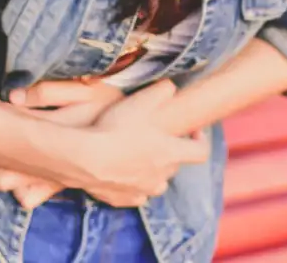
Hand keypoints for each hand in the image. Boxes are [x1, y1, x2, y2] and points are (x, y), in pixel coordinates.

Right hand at [0, 79, 209, 208]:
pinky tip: (121, 174)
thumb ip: (163, 90)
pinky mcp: (123, 200)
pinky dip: (132, 187)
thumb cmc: (116, 128)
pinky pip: (135, 196)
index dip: (201, 141)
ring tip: (140, 158)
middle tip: (156, 139)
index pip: (201, 152)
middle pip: (176, 166)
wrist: (84, 157)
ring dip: (154, 172)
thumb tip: (171, 87)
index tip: (192, 132)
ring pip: (157, 184)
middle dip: (170, 153)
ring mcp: (142, 190)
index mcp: (171, 152)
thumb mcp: (143, 100)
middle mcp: (161, 175)